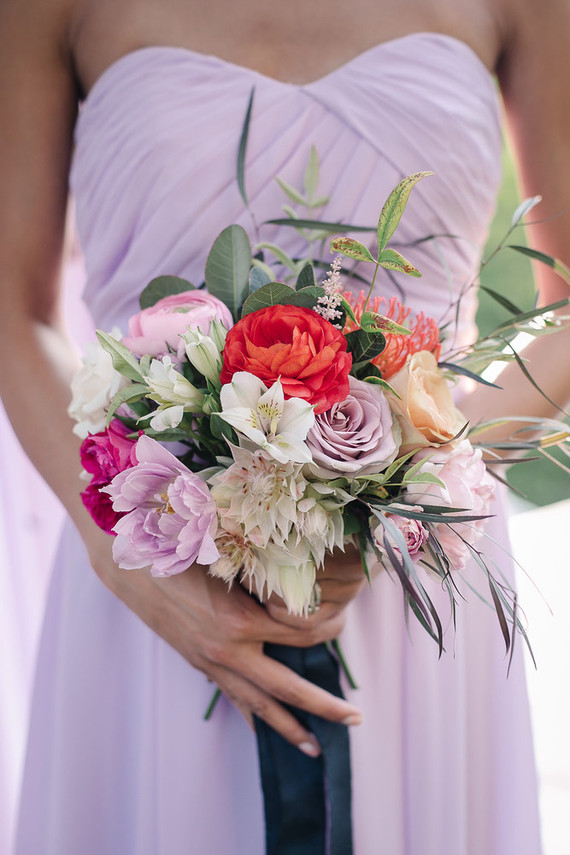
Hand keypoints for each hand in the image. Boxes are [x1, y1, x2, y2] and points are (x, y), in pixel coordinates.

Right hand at [87, 528, 362, 757]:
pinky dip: (252, 715)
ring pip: (258, 704)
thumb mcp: (229, 557)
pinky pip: (232, 697)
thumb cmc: (184, 551)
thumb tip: (305, 576)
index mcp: (240, 620)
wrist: (133, 564)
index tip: (344, 619)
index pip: (303, 634)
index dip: (330, 628)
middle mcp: (229, 650)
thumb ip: (265, 571)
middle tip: (356, 719)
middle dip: (323, 706)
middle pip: (287, 688)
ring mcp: (213, 662)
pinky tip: (265, 729)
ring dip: (288, 727)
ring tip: (313, 750)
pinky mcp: (201, 664)